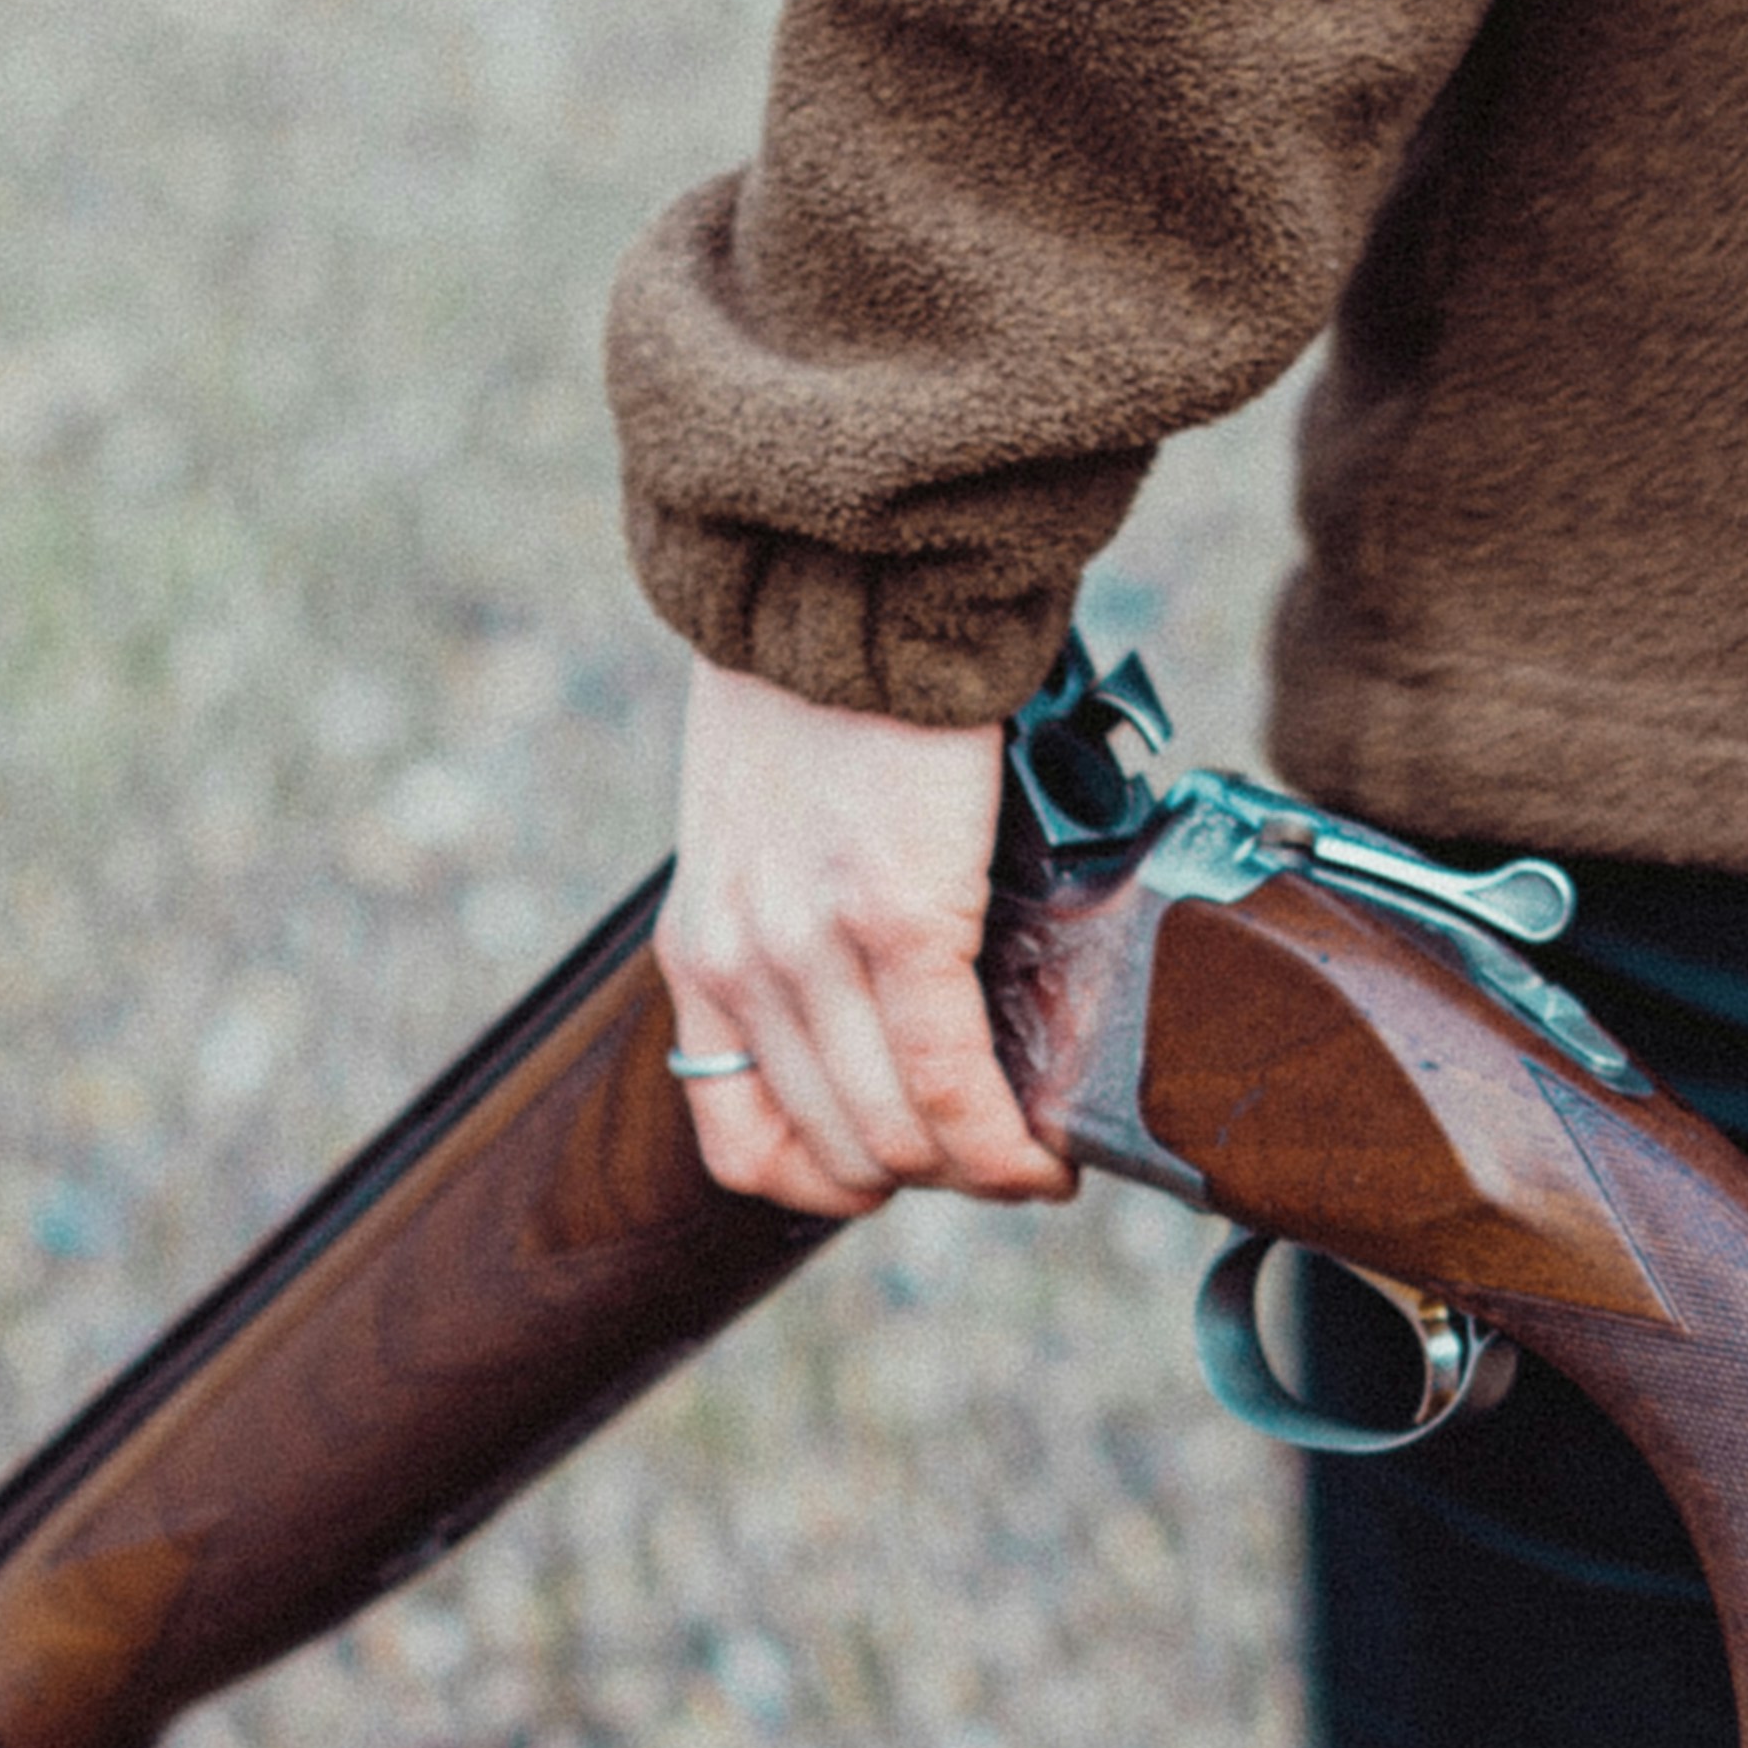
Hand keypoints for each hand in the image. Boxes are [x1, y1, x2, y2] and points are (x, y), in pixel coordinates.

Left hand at [653, 652, 1077, 1217]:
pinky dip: (1006, 1144)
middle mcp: (739, 966)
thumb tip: (895, 983)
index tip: (913, 1160)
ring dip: (981, 1175)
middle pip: (837, 1156)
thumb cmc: (826, 680)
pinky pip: (952, 1085)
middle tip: (1008, 1155)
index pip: (744, 1145)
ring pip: (896, 1143)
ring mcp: (808, 952)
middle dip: (933, 1181)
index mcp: (701, 950)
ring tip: (1038, 1158)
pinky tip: (1046, 1151)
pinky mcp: (893, 918)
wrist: (837, 565)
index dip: (838, 1182)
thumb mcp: (763, 825)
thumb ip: (801, 918)